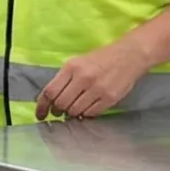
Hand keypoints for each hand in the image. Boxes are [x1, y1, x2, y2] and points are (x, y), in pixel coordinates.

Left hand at [34, 41, 152, 120]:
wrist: (129, 55)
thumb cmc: (101, 59)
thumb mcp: (78, 62)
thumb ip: (64, 79)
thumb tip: (51, 101)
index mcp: (71, 67)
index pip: (50, 92)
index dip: (42, 106)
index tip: (40, 115)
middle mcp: (83, 78)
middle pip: (61, 104)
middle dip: (58, 111)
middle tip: (60, 111)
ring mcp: (97, 89)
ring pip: (75, 111)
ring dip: (71, 113)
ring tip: (75, 108)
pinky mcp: (110, 98)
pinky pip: (90, 114)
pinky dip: (85, 114)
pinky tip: (87, 108)